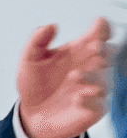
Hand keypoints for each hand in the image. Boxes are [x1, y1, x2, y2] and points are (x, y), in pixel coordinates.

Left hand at [17, 16, 111, 137]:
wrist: (30, 114)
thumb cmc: (34, 84)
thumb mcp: (29, 60)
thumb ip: (37, 41)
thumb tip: (51, 25)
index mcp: (78, 52)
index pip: (98, 36)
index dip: (102, 28)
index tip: (99, 23)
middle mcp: (90, 67)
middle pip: (109, 53)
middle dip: (104, 49)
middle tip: (93, 48)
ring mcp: (94, 88)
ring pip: (104, 79)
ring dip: (92, 76)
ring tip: (73, 76)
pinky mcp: (93, 109)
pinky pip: (99, 104)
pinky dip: (90, 100)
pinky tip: (77, 99)